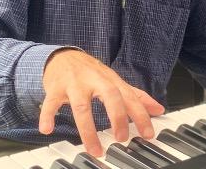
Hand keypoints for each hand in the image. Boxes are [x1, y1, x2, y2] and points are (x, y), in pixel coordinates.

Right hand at [39, 49, 164, 156]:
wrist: (63, 57)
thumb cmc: (91, 73)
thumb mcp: (114, 82)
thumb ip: (135, 96)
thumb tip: (158, 108)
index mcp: (110, 81)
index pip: (129, 97)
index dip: (140, 115)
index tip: (148, 133)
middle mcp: (94, 80)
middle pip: (109, 95)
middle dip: (117, 116)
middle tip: (121, 138)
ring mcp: (74, 84)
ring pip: (81, 106)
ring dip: (87, 130)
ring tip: (94, 149)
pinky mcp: (56, 88)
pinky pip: (51, 103)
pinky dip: (48, 116)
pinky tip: (47, 129)